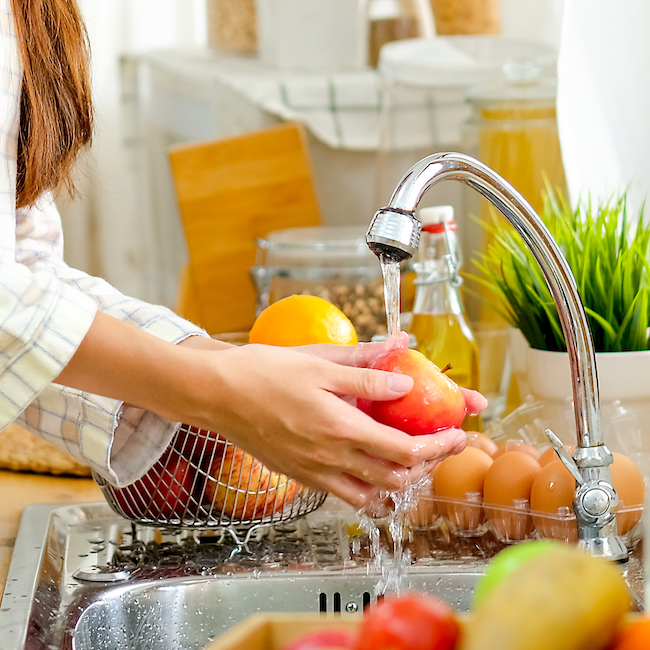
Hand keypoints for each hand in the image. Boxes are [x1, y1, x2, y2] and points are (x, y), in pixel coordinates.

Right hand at [182, 334, 478, 508]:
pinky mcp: (300, 475)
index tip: (457, 435)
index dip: (438, 447)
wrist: (216, 394)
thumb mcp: (319, 364)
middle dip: (426, 464)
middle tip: (438, 442)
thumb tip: (403, 381)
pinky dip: (366, 486)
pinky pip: (343, 493)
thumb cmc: (263, 373)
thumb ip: (365, 375)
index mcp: (340, 429)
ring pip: (371, 493)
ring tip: (409, 456)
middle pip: (395, 478)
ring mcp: (314, 472)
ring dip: (397, 479)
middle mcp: (330, 459)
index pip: (405, 451)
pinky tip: (369, 464)